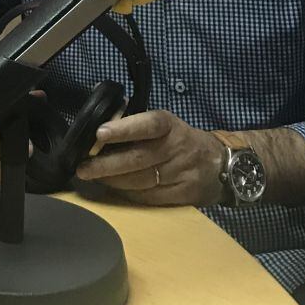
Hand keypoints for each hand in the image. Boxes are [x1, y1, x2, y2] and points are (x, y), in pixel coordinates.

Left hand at [74, 108, 224, 205]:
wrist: (221, 164)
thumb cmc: (181, 140)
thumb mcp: (166, 123)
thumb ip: (135, 119)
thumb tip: (101, 106)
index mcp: (171, 126)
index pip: (148, 124)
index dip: (124, 128)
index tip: (100, 133)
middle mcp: (177, 149)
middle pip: (139, 158)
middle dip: (107, 164)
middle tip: (83, 168)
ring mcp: (181, 174)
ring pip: (141, 181)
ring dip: (113, 181)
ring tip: (93, 178)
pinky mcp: (183, 195)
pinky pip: (149, 198)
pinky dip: (128, 195)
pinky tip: (115, 190)